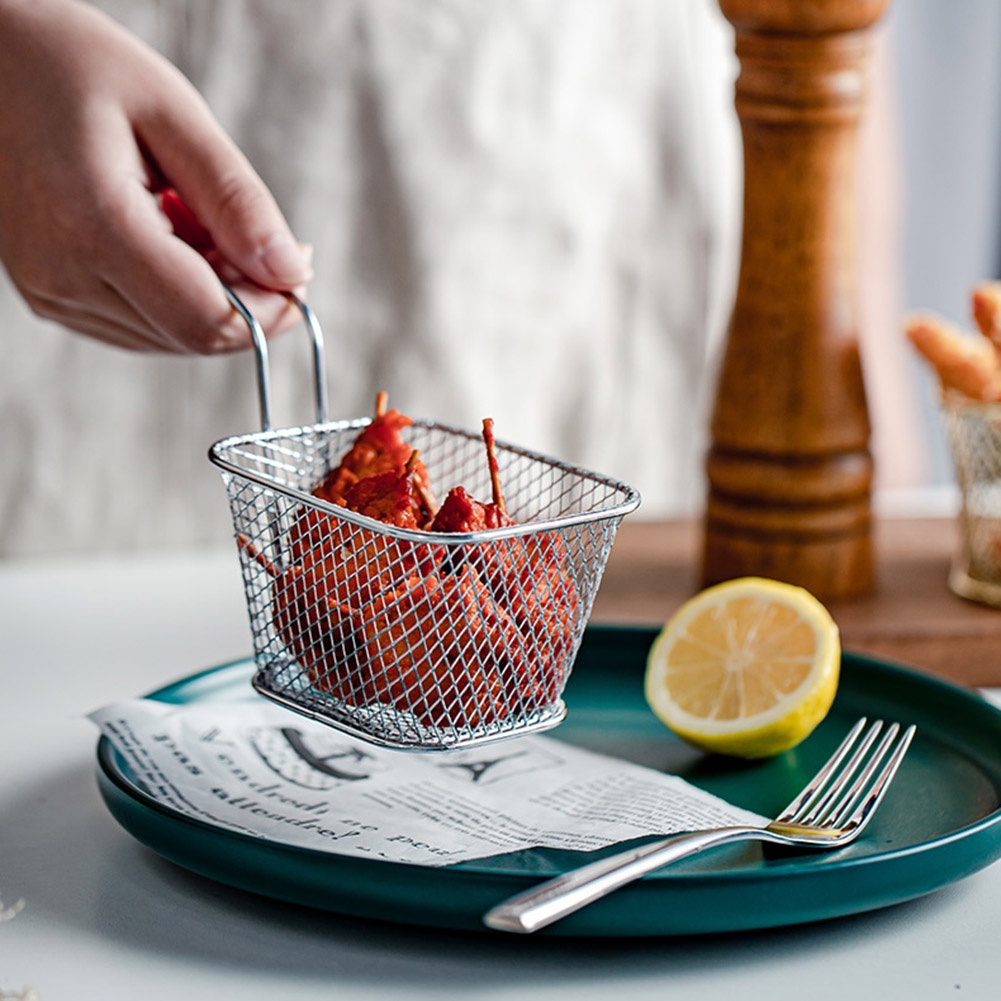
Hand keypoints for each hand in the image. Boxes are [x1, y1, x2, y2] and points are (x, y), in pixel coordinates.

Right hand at [0, 0, 313, 352]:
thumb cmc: (73, 66)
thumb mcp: (171, 112)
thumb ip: (237, 201)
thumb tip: (292, 272)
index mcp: (93, 226)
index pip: (208, 321)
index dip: (270, 309)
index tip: (294, 266)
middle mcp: (62, 277)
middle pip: (193, 337)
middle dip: (247, 301)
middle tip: (252, 235)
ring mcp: (51, 293)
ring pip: (170, 338)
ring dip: (211, 297)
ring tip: (194, 218)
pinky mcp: (50, 296)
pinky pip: (141, 325)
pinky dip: (175, 295)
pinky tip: (167, 235)